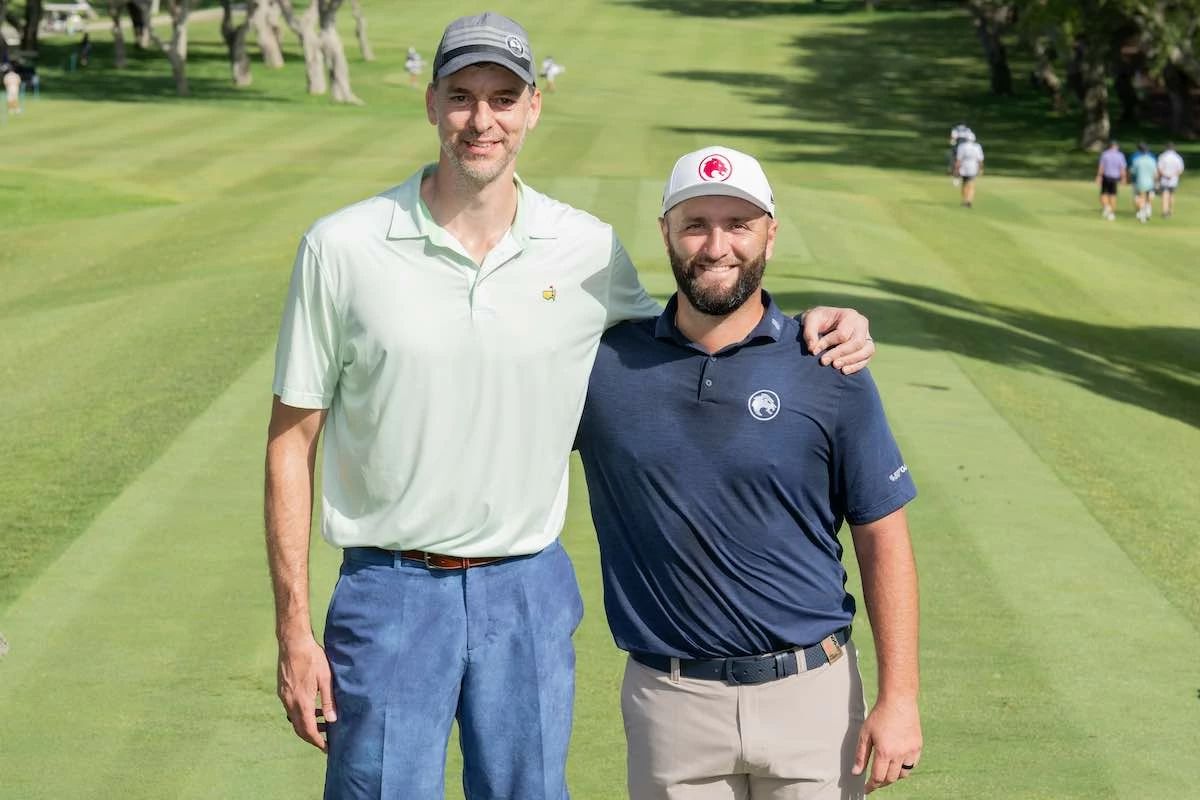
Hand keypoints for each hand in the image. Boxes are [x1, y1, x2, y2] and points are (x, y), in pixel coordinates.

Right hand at [277, 633, 336, 751]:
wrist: (293, 642)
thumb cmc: (313, 658)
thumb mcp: (325, 678)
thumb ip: (329, 700)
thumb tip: (332, 720)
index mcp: (302, 701)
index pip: (308, 729)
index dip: (317, 741)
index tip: (326, 748)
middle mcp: (290, 702)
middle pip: (299, 728)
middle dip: (312, 737)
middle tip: (325, 741)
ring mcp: (284, 696)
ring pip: (294, 719)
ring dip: (307, 725)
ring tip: (323, 724)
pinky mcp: (282, 690)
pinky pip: (291, 709)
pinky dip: (301, 714)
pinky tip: (312, 708)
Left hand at [802, 306, 874, 374]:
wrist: (823, 324)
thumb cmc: (817, 321)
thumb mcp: (810, 320)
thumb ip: (809, 333)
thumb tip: (813, 349)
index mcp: (850, 315)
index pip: (842, 333)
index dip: (828, 343)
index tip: (814, 351)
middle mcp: (861, 325)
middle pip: (857, 342)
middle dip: (840, 354)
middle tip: (823, 361)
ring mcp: (866, 337)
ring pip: (866, 351)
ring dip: (850, 361)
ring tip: (834, 366)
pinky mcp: (866, 348)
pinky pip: (866, 359)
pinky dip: (856, 366)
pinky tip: (843, 370)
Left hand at [852, 698, 921, 792]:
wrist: (899, 701)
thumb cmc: (880, 715)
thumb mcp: (865, 734)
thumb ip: (860, 755)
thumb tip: (856, 773)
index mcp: (884, 752)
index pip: (878, 778)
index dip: (871, 786)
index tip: (867, 789)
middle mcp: (899, 754)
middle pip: (891, 779)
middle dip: (882, 782)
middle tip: (875, 780)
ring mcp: (911, 751)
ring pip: (903, 774)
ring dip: (894, 776)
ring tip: (886, 771)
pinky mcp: (918, 747)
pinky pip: (912, 765)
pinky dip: (904, 768)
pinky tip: (897, 762)